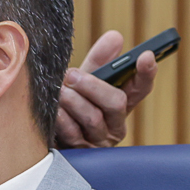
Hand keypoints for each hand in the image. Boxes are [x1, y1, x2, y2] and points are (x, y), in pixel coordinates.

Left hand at [54, 30, 157, 147]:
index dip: (146, 72)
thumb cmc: (69, 105)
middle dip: (93, 86)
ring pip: (93, 117)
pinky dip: (62, 117)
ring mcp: (99, 140)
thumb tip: (115, 37)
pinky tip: (54, 110)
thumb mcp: (83, 80)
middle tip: (72, 75)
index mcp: (120, 104)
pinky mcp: (81, 152)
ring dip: (73, 100)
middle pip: (117, 102)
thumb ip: (99, 60)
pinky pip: (73, 132)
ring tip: (58, 91)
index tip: (146, 56)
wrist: (43, 133)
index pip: (140, 88)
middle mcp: (115, 124)